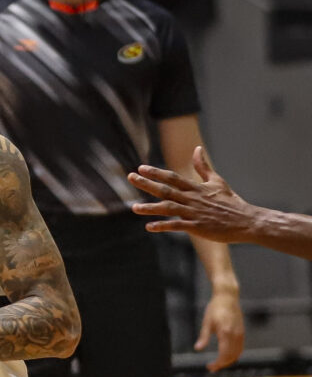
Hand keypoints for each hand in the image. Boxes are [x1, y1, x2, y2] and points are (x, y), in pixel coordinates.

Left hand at [128, 147, 254, 242]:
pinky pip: (177, 226)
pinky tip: (150, 227)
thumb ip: (203, 167)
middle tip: (131, 177)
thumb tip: (197, 149)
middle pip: (166, 189)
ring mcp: (194, 213)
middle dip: (147, 184)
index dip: (156, 173)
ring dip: (151, 208)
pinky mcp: (198, 227)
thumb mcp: (217, 181)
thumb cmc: (231, 202)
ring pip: (169, 208)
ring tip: (134, 208)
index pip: (172, 177)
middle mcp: (193, 198)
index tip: (141, 168)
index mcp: (196, 188)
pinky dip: (163, 226)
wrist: (246, 221)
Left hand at [195, 290, 244, 371]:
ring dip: (228, 361)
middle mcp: (235, 334)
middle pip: (232, 356)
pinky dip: (234, 355)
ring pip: (237, 353)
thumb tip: (197, 349)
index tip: (209, 367)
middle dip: (222, 364)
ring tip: (218, 364)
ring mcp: (240, 333)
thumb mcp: (206, 323)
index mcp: (225, 333)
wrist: (227, 297)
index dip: (218, 363)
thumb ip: (203, 337)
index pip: (224, 354)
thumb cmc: (215, 309)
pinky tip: (226, 356)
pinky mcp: (242, 332)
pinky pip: (240, 347)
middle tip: (212, 368)